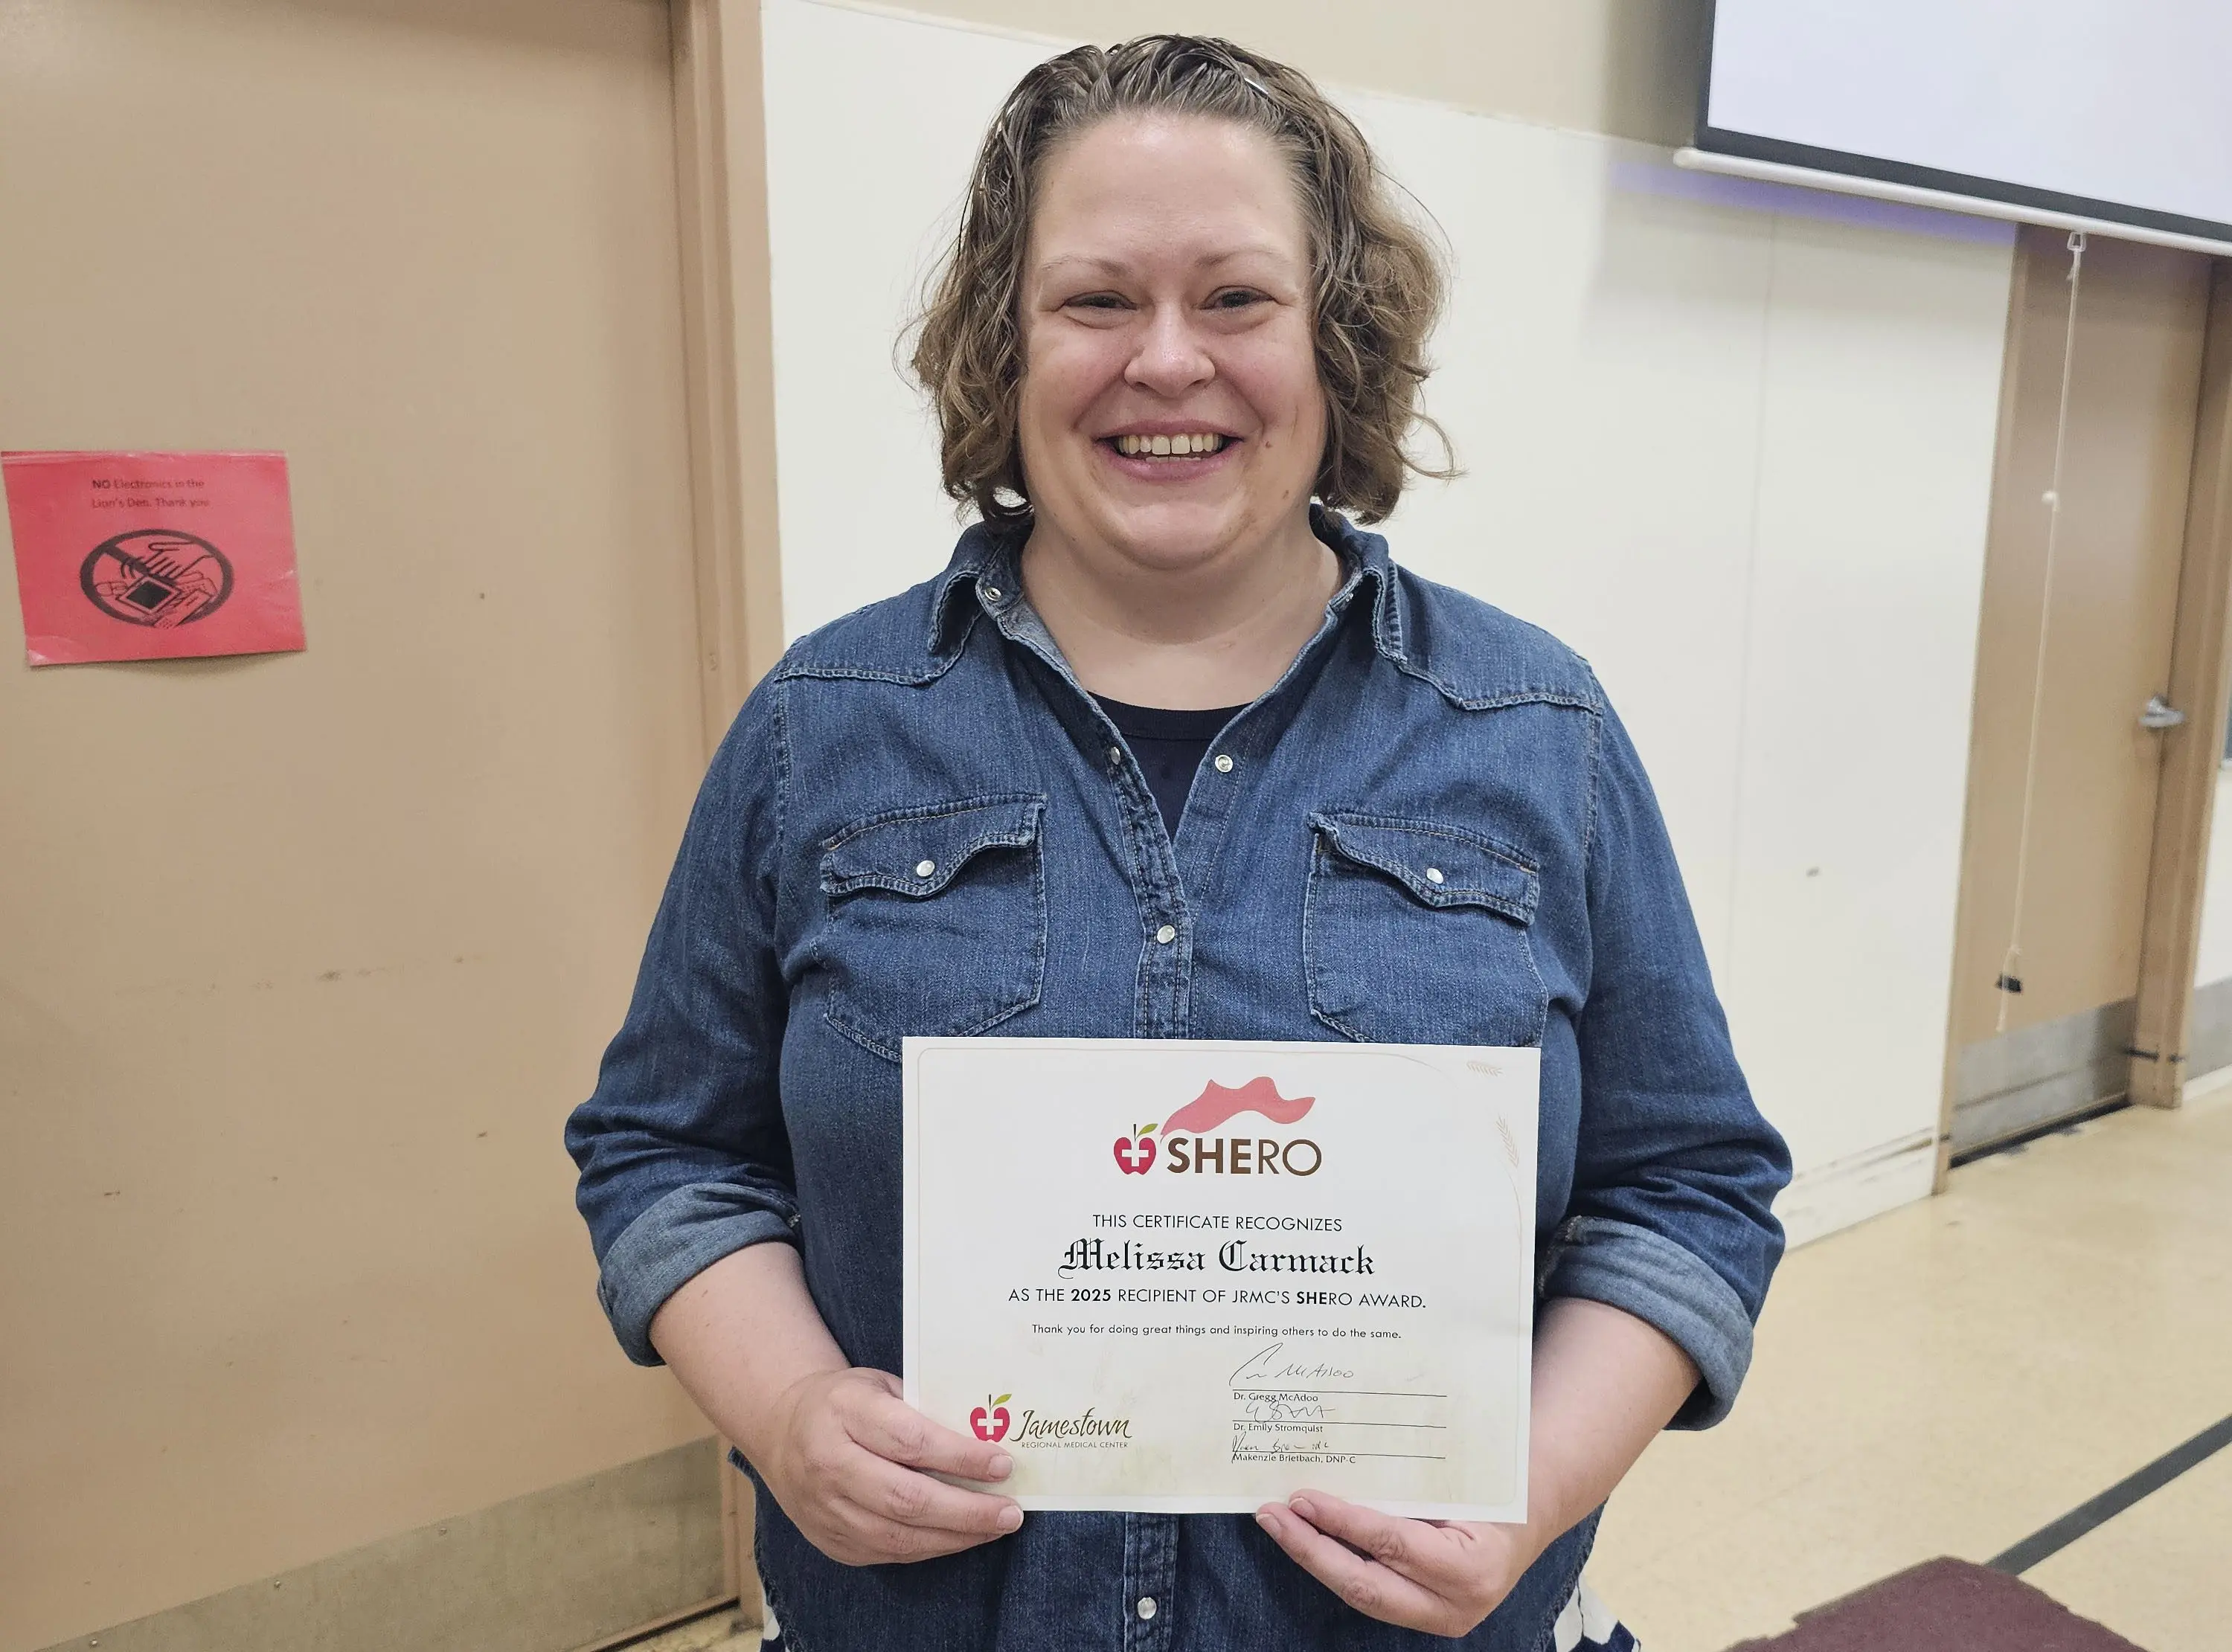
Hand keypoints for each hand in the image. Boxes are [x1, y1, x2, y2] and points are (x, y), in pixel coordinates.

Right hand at [756, 1367, 1022, 1565]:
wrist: (781, 1430)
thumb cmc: (847, 1402)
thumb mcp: (880, 1384)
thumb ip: (924, 1409)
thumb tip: (989, 1438)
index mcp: (844, 1412)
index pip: (911, 1441)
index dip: (961, 1457)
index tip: (1003, 1464)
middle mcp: (828, 1463)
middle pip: (906, 1498)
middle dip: (967, 1510)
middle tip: (1011, 1512)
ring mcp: (825, 1508)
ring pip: (898, 1536)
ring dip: (956, 1536)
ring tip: (997, 1527)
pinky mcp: (829, 1540)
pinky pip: (888, 1552)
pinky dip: (931, 1547)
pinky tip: (960, 1536)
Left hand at [1257, 1491, 1533, 1636]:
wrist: (1527, 1522)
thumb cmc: (1494, 1491)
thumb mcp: (1462, 1484)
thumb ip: (1411, 1488)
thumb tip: (1338, 1467)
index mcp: (1472, 1567)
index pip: (1392, 1544)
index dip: (1341, 1521)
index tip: (1302, 1497)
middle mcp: (1456, 1605)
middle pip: (1366, 1584)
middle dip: (1311, 1550)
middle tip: (1272, 1515)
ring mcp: (1440, 1619)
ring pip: (1362, 1596)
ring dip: (1315, 1559)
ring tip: (1280, 1525)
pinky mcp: (1423, 1619)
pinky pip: (1370, 1594)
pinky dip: (1336, 1566)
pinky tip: (1309, 1540)